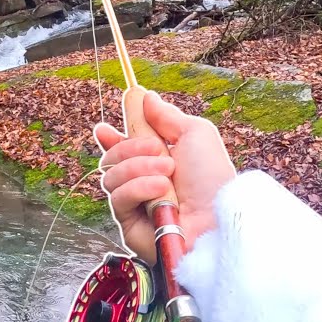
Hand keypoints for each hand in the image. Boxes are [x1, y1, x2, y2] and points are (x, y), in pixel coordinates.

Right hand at [93, 91, 235, 261]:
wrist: (216, 220)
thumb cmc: (212, 180)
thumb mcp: (196, 135)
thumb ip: (168, 116)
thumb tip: (145, 96)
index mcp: (157, 162)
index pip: (123, 149)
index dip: (111, 138)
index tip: (104, 128)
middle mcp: (143, 183)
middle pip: (111, 157)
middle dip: (130, 147)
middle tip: (156, 148)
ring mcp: (135, 204)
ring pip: (111, 175)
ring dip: (139, 167)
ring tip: (168, 173)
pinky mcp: (128, 225)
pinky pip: (117, 197)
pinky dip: (138, 188)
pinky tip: (161, 190)